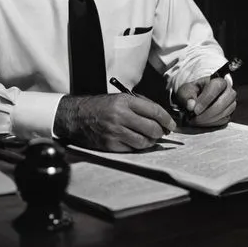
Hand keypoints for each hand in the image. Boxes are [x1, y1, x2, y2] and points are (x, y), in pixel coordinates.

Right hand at [54, 94, 175, 151]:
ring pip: (144, 142)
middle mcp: (120, 116)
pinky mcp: (110, 145)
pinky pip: (132, 149)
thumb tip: (160, 117)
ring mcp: (115, 132)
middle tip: (162, 132)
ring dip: (150, 141)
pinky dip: (137, 146)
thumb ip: (140, 105)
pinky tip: (135, 141)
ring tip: (149, 137)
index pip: (154, 111)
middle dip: (161, 132)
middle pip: (152, 128)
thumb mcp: (119, 98)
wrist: (76, 116)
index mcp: (124, 101)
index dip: (166, 119)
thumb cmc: (100, 107)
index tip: (171, 124)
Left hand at [175, 76, 236, 126]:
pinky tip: (201, 122)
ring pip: (224, 113)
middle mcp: (228, 91)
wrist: (195, 98)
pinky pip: (223, 120)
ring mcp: (231, 103)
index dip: (206, 100)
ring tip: (195, 121)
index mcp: (218, 80)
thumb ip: (186, 97)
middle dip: (207, 113)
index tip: (195, 110)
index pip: (216, 88)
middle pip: (222, 102)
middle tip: (194, 118)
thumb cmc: (192, 92)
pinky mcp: (229, 113)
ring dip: (208, 119)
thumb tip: (191, 106)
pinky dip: (211, 123)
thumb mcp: (185, 91)